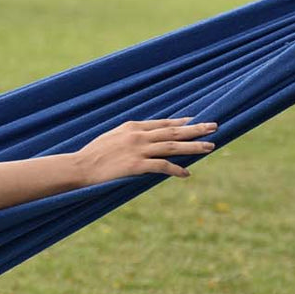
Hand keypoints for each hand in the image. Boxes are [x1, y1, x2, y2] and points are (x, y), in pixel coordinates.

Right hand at [76, 118, 216, 183]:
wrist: (79, 167)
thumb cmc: (93, 154)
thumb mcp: (112, 137)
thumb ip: (129, 135)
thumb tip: (145, 137)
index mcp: (132, 127)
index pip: (162, 123)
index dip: (180, 122)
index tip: (195, 120)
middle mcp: (138, 136)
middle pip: (172, 131)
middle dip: (195, 129)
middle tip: (214, 126)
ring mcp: (138, 150)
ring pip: (172, 146)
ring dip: (193, 146)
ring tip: (210, 146)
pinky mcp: (136, 165)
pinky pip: (162, 166)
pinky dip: (175, 169)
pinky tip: (186, 173)